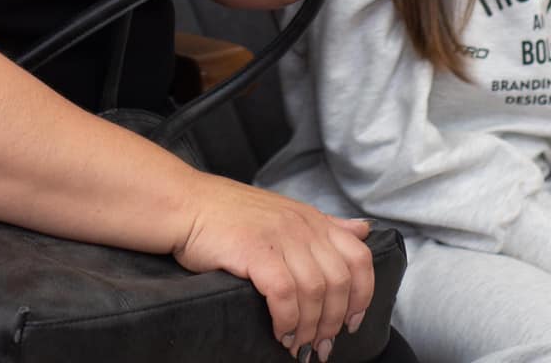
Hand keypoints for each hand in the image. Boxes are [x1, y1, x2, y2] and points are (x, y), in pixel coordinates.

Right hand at [172, 175, 375, 359]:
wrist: (187, 204)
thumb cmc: (232, 216)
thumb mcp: (287, 213)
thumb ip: (327, 226)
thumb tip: (363, 231)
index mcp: (314, 220)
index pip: (359, 258)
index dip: (362, 296)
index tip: (352, 323)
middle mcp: (303, 226)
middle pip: (339, 282)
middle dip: (333, 322)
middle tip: (319, 346)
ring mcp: (280, 237)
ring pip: (315, 291)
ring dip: (309, 327)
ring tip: (297, 345)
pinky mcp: (256, 251)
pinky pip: (284, 293)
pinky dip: (286, 319)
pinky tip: (279, 332)